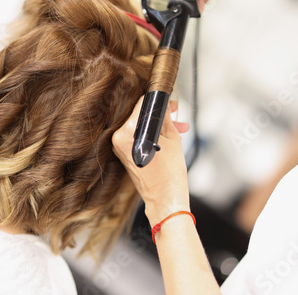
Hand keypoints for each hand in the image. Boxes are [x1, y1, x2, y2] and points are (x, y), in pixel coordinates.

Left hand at [112, 96, 190, 225]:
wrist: (165, 198)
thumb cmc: (168, 172)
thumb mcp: (171, 138)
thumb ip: (164, 117)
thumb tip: (163, 103)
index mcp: (125, 133)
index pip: (140, 105)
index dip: (157, 99)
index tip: (167, 98)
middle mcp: (118, 139)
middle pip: (139, 116)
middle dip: (159, 113)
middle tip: (175, 112)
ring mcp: (119, 148)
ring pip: (140, 127)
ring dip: (158, 125)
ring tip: (179, 127)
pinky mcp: (124, 154)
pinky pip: (138, 137)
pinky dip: (151, 135)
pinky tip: (169, 136)